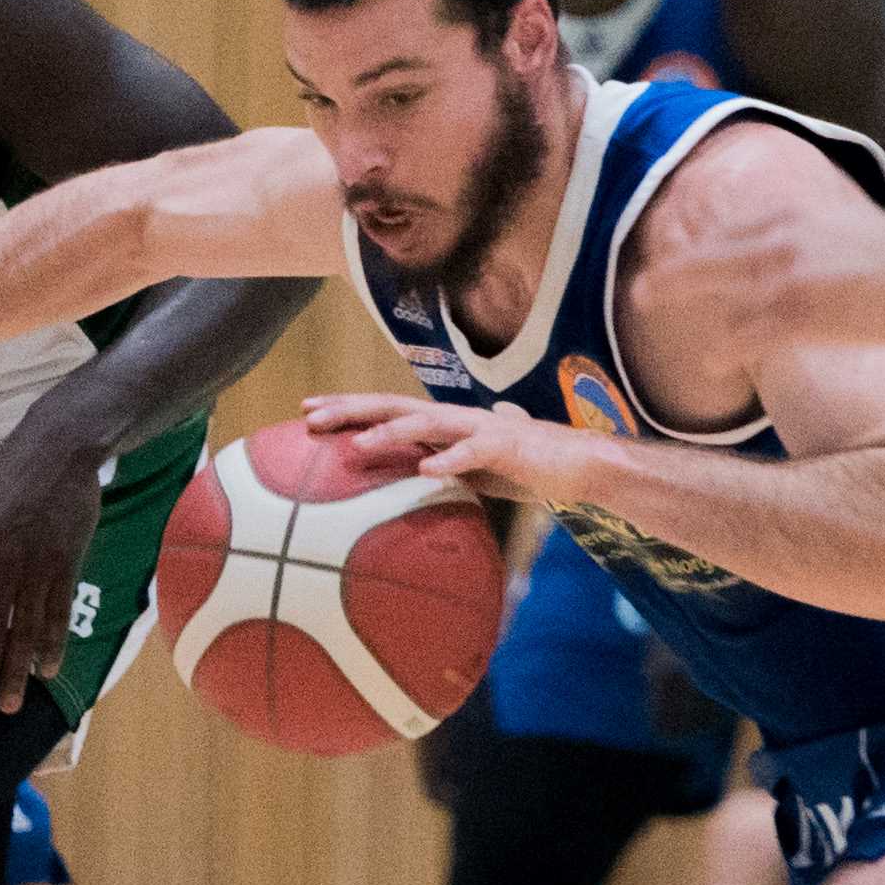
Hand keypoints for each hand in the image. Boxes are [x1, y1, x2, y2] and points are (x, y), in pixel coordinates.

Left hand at [0, 418, 108, 719]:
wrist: (58, 450)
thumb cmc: (6, 478)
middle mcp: (2, 566)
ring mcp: (37, 568)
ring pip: (25, 633)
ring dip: (17, 673)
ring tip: (11, 705)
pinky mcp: (68, 564)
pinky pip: (59, 614)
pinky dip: (53, 645)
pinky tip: (47, 670)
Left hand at [301, 393, 592, 505]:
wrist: (578, 464)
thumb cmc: (523, 467)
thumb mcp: (468, 472)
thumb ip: (437, 468)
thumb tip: (405, 479)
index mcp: (443, 424)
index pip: (387, 410)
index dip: (347, 408)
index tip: (306, 412)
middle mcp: (456, 417)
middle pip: (394, 406)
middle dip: (350, 409)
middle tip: (310, 415)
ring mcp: (481, 428)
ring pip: (428, 424)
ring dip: (391, 433)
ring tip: (357, 446)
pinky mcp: (506, 447)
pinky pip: (474, 454)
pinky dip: (449, 461)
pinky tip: (426, 471)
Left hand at [629, 204, 884, 355]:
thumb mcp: (855, 225)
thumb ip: (820, 230)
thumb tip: (811, 241)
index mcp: (796, 212)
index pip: (726, 222)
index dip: (692, 239)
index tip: (670, 251)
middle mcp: (781, 238)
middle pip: (705, 256)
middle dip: (669, 275)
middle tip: (639, 290)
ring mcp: (786, 277)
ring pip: (713, 292)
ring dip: (679, 304)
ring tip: (650, 317)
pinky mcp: (799, 315)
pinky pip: (743, 335)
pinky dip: (722, 350)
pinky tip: (707, 364)